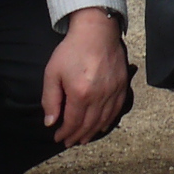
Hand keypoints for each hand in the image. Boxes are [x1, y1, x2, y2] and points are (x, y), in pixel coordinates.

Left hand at [39, 10, 128, 146]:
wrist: (97, 30)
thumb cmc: (71, 50)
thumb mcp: (53, 73)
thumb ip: (50, 100)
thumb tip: (50, 122)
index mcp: (80, 94)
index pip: (73, 122)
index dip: (65, 133)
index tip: (58, 138)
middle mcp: (99, 96)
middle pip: (89, 124)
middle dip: (78, 136)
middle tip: (70, 142)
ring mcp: (113, 91)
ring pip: (104, 119)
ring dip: (93, 132)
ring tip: (84, 139)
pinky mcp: (123, 85)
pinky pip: (117, 109)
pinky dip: (109, 121)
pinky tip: (102, 126)